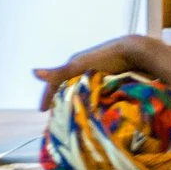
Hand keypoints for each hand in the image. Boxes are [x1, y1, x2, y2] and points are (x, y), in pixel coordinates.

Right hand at [34, 34, 160, 107]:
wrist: (137, 52)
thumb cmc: (108, 58)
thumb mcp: (81, 66)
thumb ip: (59, 72)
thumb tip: (33, 72)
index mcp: (76, 64)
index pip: (57, 82)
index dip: (48, 96)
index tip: (42, 111)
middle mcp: (86, 68)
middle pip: (69, 87)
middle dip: (62, 100)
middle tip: (57, 117)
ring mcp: (99, 73)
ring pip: (83, 90)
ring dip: (77, 102)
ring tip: (73, 116)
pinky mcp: (112, 78)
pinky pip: (96, 92)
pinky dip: (91, 101)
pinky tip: (92, 110)